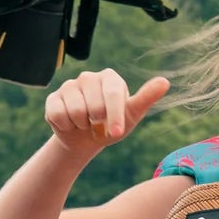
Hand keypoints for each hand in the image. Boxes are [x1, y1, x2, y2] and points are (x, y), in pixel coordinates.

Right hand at [45, 70, 168, 153]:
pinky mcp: (53, 98)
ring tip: (85, 124)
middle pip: (93, 106)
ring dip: (82, 126)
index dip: (114, 117)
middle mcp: (88, 77)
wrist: (86, 140)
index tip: (116, 133)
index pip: (113, 95)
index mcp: (110, 78)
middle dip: (97, 123)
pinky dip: (66, 127)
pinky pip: (58, 115)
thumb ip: (146, 98)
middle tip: (98, 124)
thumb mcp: (132, 115)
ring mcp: (69, 86)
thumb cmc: (112, 126)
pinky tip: (70, 124)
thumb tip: (165, 82)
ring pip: (75, 111)